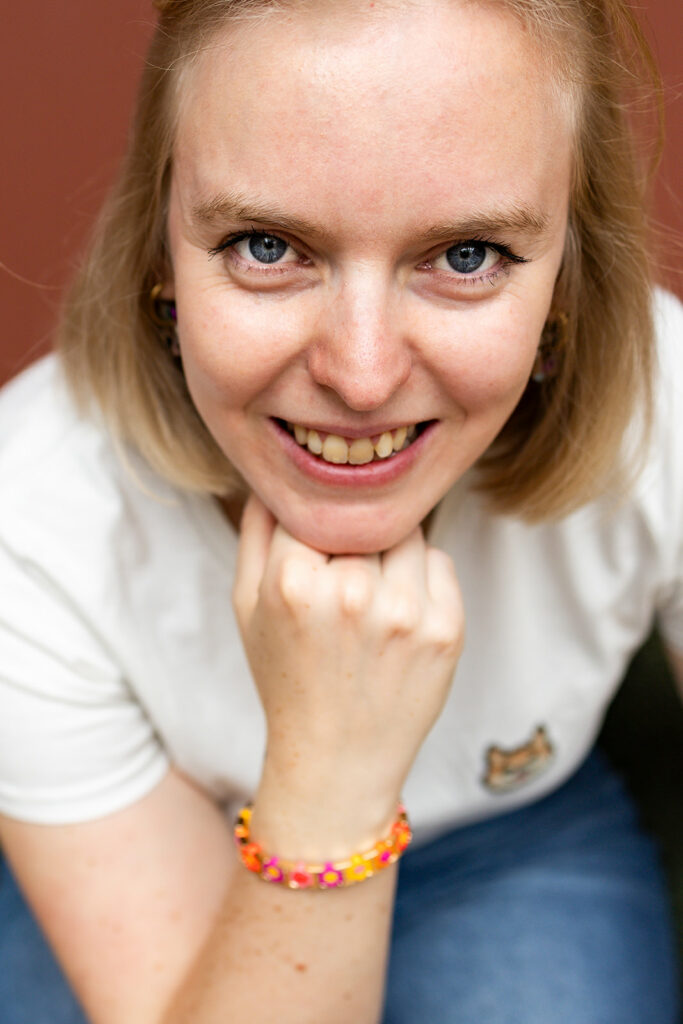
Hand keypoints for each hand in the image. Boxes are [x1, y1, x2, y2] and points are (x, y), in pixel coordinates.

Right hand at [232, 494, 463, 848]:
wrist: (337, 761)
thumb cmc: (286, 677)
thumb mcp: (246, 605)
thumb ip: (255, 529)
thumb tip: (276, 469)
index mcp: (293, 582)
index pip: (313, 504)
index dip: (314, 524)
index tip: (314, 550)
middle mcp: (353, 593)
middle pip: (364, 515)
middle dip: (354, 537)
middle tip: (344, 578)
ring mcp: (405, 613)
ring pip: (407, 531)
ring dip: (390, 551)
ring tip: (370, 599)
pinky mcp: (447, 630)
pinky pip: (439, 560)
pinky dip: (422, 577)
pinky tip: (398, 617)